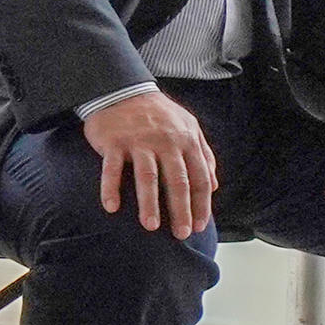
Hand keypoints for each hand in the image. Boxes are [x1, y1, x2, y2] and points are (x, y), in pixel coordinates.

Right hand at [82, 89, 216, 236]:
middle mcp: (165, 142)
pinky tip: (111, 207)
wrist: (122, 89)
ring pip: (147, 177)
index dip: (201, 204)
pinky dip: (110, 188)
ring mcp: (139, 142)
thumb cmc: (157, 113)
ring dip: (149, 204)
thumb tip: (214, 186)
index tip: (199, 226)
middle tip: (181, 234)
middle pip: (176, 181)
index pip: (199, 178)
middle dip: (181, 210)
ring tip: (150, 226)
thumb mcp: (188, 127)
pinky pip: (112, 169)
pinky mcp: (114, 142)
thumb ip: (204, 154)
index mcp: (186, 141)